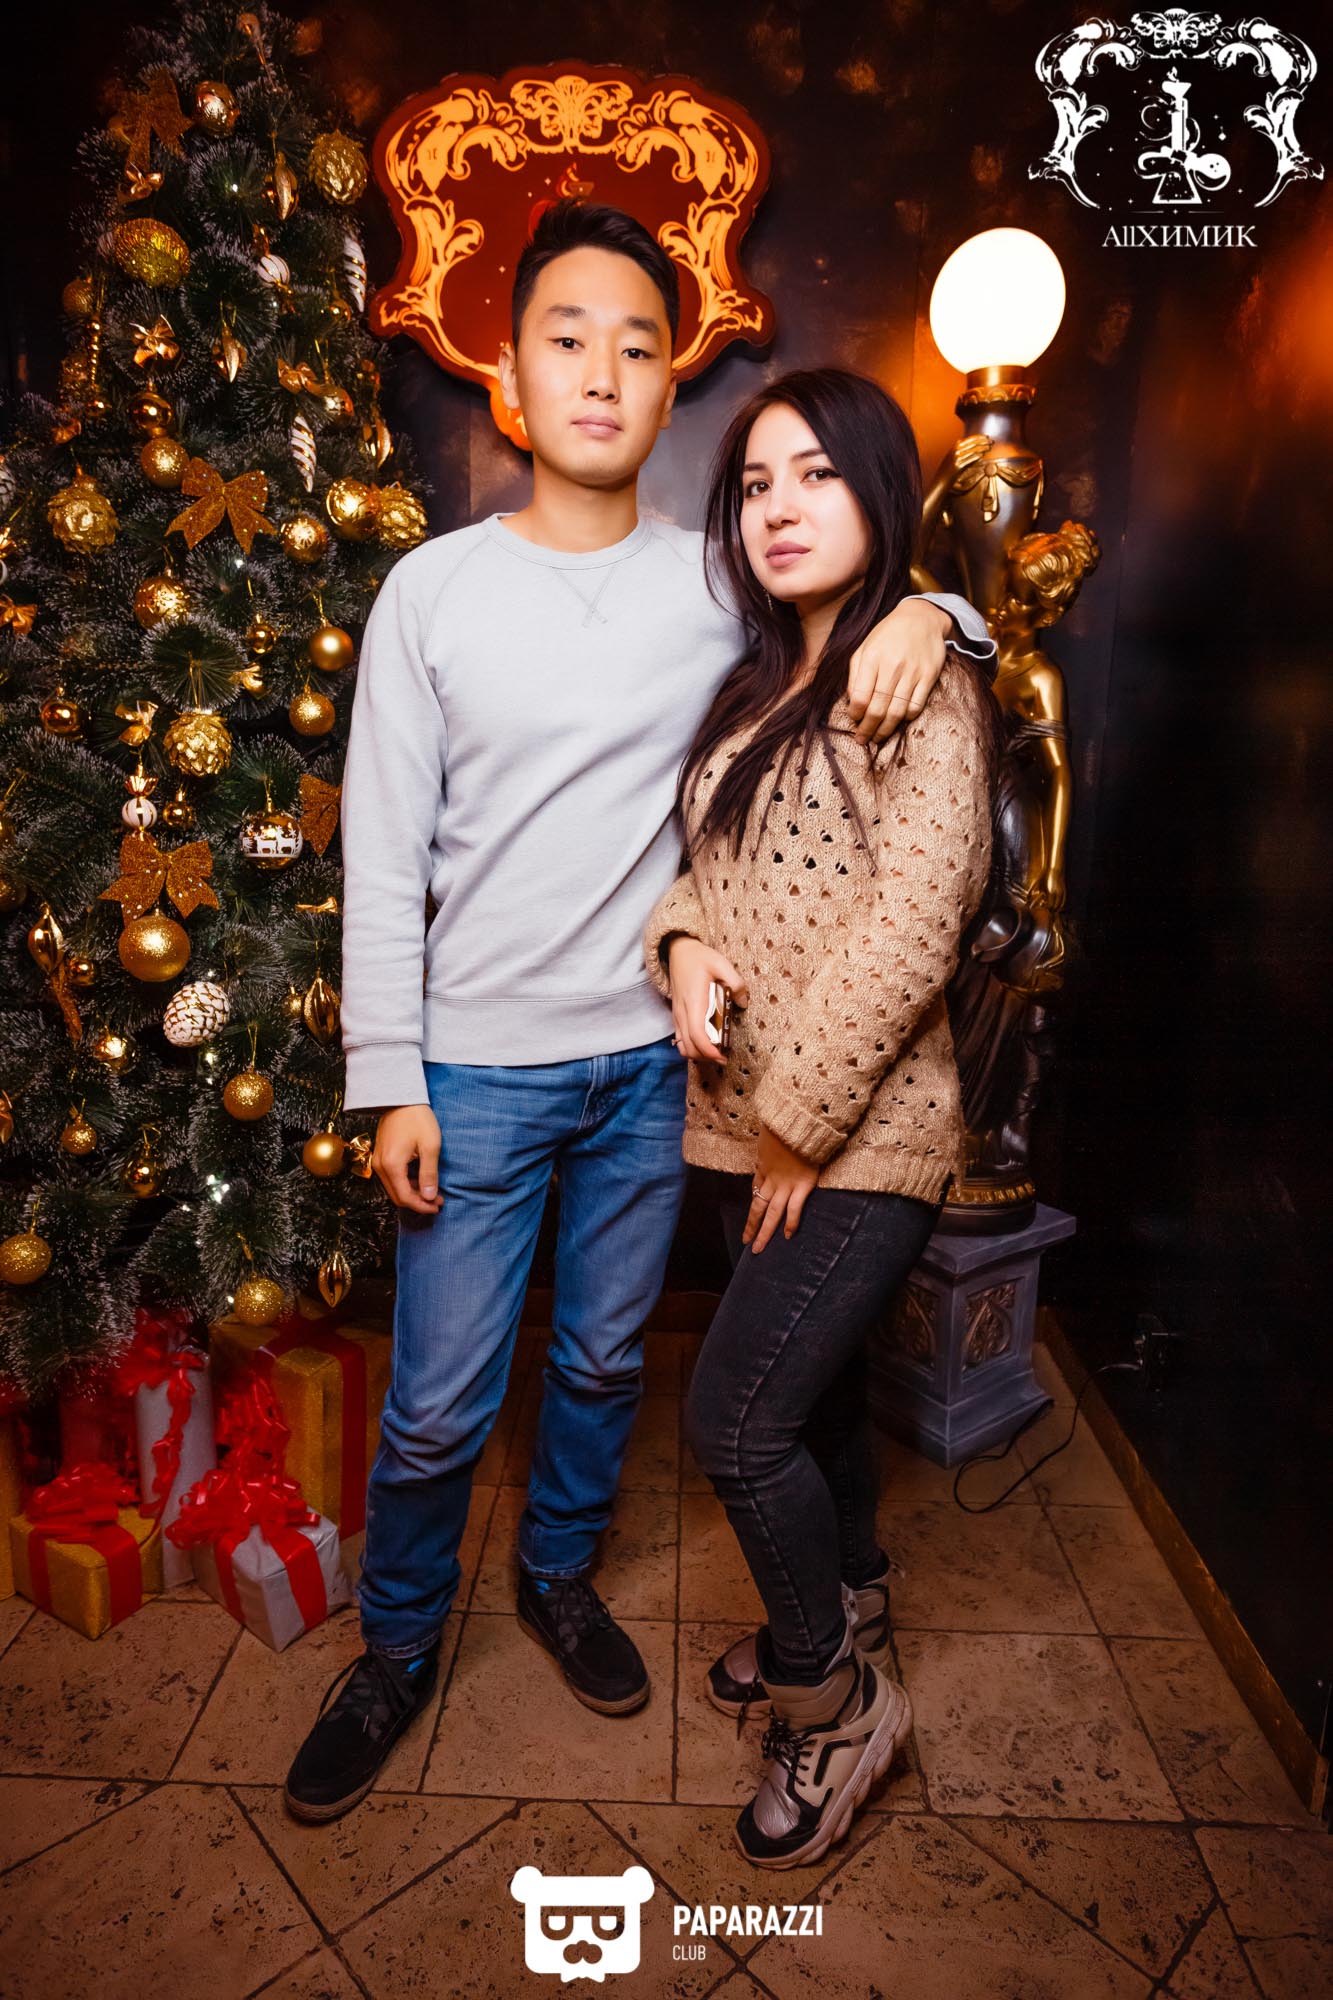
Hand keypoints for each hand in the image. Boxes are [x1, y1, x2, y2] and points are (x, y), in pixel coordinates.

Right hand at [371, 1103, 443, 1214]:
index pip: (405, 1197)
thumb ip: (429, 1173)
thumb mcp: (430, 1146)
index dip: (422, 1206)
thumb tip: (429, 1197)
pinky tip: (421, 1179)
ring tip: (432, 1191)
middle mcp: (380, 1167)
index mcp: (392, 1166)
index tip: (438, 1205)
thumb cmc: (417, 1119)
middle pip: (397, 1196)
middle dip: (418, 1202)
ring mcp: (378, 1161)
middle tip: (437, 1200)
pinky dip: (406, 1183)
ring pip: (394, 1188)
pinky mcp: (381, 1156)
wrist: (400, 1098)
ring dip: (412, 1193)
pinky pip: (392, 1178)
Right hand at [665, 936, 749, 1062]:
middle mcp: (682, 1012)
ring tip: (716, 1052)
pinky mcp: (677, 1015)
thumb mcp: (721, 963)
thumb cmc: (698, 957)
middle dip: (706, 1057)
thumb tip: (744, 1002)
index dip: (709, 1050)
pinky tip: (706, 1043)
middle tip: (724, 1057)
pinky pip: (680, 1039)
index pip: (697, 1035)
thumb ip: (736, 982)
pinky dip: (692, 1046)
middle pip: (689, 1047)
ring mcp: (677, 1015)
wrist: (677, 951)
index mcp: (694, 1002)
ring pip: (683, 1046)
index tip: (723, 1056)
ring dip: (698, 1054)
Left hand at [742, 1124, 819, 1251]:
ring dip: (764, 1232)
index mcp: (763, 1166)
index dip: (753, 1203)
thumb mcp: (768, 1136)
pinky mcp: (803, 1185)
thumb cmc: (783, 1124)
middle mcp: (772, 1179)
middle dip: (752, 1226)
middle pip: (758, 1207)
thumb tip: (767, 1154)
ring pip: (772, 1213)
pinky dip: (791, 1223)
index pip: (756, 1189)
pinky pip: (795, 1209)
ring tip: (758, 1249)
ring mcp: (786, 1184)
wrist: (796, 1122)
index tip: (751, 1217)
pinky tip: (787, 1236)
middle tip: (747, 1243)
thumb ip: (768, 1149)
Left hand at [846, 597, 951, 743]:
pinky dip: (905, 718)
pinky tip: (898, 720)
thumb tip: (852, 702)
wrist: (922, 618)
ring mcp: (912, 672)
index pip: (860, 696)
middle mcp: (892, 665)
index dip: (855, 714)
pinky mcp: (929, 676)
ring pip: (897, 711)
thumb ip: (855, 674)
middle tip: (863, 739)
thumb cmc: (887, 635)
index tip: (854, 720)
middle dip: (867, 729)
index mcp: (871, 657)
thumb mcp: (865, 648)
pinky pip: (916, 706)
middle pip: (877, 708)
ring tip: (878, 737)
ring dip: (885, 729)